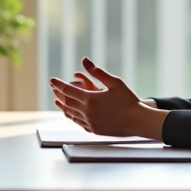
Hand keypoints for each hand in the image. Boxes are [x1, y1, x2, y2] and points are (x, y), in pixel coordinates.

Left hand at [50, 57, 167, 139]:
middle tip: (53, 87)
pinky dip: (70, 116)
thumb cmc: (129, 101)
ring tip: (57, 100)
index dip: (58, 84)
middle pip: (66, 102)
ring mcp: (89, 123)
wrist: (138, 121)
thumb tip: (85, 60)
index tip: (52, 80)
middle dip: (58, 93)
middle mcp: (86, 112)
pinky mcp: (93, 130)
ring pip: (69, 113)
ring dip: (62, 105)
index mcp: (90, 99)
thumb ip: (97, 72)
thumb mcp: (115, 82)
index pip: (68, 90)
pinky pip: (77, 122)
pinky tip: (69, 113)